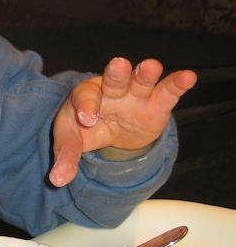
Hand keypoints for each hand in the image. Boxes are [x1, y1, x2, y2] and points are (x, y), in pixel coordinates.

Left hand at [49, 57, 196, 186]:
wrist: (109, 129)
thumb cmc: (86, 127)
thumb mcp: (71, 141)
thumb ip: (66, 157)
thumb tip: (57, 180)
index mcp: (86, 95)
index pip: (85, 97)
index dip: (86, 106)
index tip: (87, 119)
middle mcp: (111, 90)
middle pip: (113, 80)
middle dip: (116, 74)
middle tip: (118, 66)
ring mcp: (135, 95)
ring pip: (140, 81)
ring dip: (145, 74)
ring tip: (151, 66)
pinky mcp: (157, 105)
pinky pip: (167, 92)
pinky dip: (177, 84)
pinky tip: (187, 77)